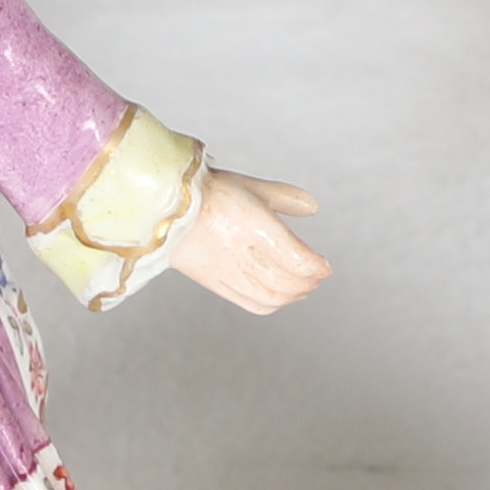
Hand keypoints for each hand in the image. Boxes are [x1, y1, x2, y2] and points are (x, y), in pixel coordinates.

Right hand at [173, 169, 328, 313]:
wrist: (164, 208)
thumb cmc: (207, 192)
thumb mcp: (250, 186)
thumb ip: (284, 197)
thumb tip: (313, 208)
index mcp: (254, 224)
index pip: (298, 259)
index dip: (317, 266)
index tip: (325, 265)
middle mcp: (243, 252)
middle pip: (288, 281)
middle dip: (309, 281)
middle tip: (319, 275)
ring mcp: (229, 271)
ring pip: (273, 296)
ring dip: (294, 295)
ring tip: (304, 287)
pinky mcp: (216, 283)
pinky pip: (253, 303)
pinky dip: (273, 304)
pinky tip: (280, 296)